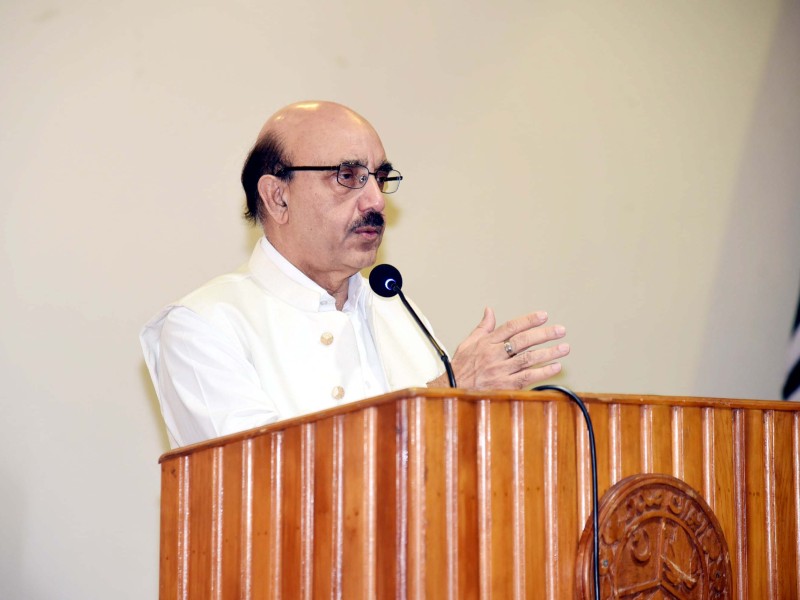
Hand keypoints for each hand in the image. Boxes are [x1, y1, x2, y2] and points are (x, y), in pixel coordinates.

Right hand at [429, 307, 568, 389]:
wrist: (452, 389)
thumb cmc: (461, 367)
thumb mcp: (468, 343)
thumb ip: (483, 327)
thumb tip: (489, 310)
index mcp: (487, 342)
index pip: (511, 327)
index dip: (528, 320)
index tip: (544, 316)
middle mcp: (494, 355)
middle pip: (523, 341)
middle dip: (544, 334)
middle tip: (560, 330)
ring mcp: (500, 371)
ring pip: (528, 359)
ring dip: (548, 353)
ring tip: (564, 348)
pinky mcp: (505, 386)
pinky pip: (527, 378)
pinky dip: (543, 372)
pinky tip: (555, 367)